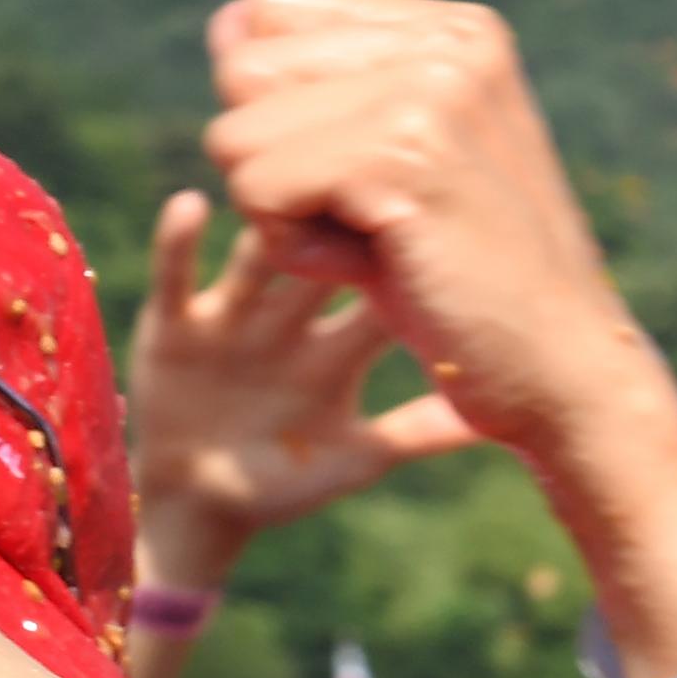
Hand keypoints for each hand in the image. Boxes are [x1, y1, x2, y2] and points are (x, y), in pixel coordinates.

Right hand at [127, 191, 477, 596]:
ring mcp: (234, 315)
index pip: (380, 286)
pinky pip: (176, 277)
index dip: (403, 256)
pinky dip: (180, 242)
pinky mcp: (175, 326)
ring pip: (255, 256)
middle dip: (338, 221)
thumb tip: (501, 422)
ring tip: (282, 185)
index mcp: (342, 344)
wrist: (204, 504)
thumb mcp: (361, 457)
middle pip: (322, 254)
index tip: (437, 214)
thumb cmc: (289, 479)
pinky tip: (192, 203)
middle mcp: (292, 316)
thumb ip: (422, 433)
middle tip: (365, 173)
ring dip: (268, 223)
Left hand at [199, 0, 661, 459]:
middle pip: (242, 71)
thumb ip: (317, 92)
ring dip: (286, 217)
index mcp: (452, 31)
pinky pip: (258, 189)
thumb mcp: (393, 168)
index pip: (270, 16)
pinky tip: (383, 271)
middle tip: (378, 222)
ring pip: (237, 134)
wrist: (568, 377)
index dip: (281, 110)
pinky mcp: (403, 154)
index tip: (371, 178)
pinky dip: (300, 254)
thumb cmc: (472, 287)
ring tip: (385, 247)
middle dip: (277, 164)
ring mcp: (430, 90)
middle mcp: (445, 42)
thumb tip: (224, 24)